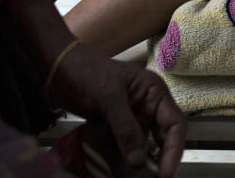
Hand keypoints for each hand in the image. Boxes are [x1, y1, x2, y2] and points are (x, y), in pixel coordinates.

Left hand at [48, 43, 185, 177]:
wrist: (60, 68)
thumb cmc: (87, 72)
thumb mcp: (108, 96)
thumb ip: (125, 128)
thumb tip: (139, 160)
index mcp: (154, 92)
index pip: (174, 123)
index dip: (173, 149)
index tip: (166, 172)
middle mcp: (148, 106)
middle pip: (164, 137)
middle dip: (162, 159)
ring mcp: (133, 117)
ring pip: (146, 145)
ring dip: (145, 162)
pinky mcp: (117, 127)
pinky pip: (129, 147)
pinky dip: (129, 160)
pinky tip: (126, 172)